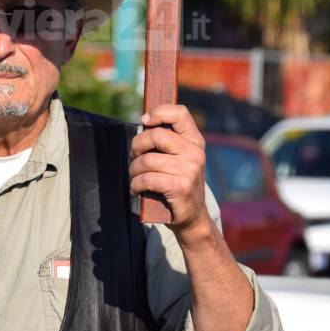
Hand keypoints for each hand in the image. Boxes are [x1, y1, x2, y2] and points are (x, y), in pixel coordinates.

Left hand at [129, 104, 212, 241]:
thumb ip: (167, 141)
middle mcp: (195, 152)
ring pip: (147, 160)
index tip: (145, 121)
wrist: (192, 218)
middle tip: (134, 157)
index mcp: (195, 141)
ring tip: (135, 177)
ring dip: (134, 170)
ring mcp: (189, 170)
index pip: (180, 113)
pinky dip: (136, 184)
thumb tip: (144, 122)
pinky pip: (147, 179)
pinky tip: (137, 189)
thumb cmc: (178, 183)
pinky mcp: (180, 187)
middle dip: (137, 146)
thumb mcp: (180, 158)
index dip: (159, 112)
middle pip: (156, 135)